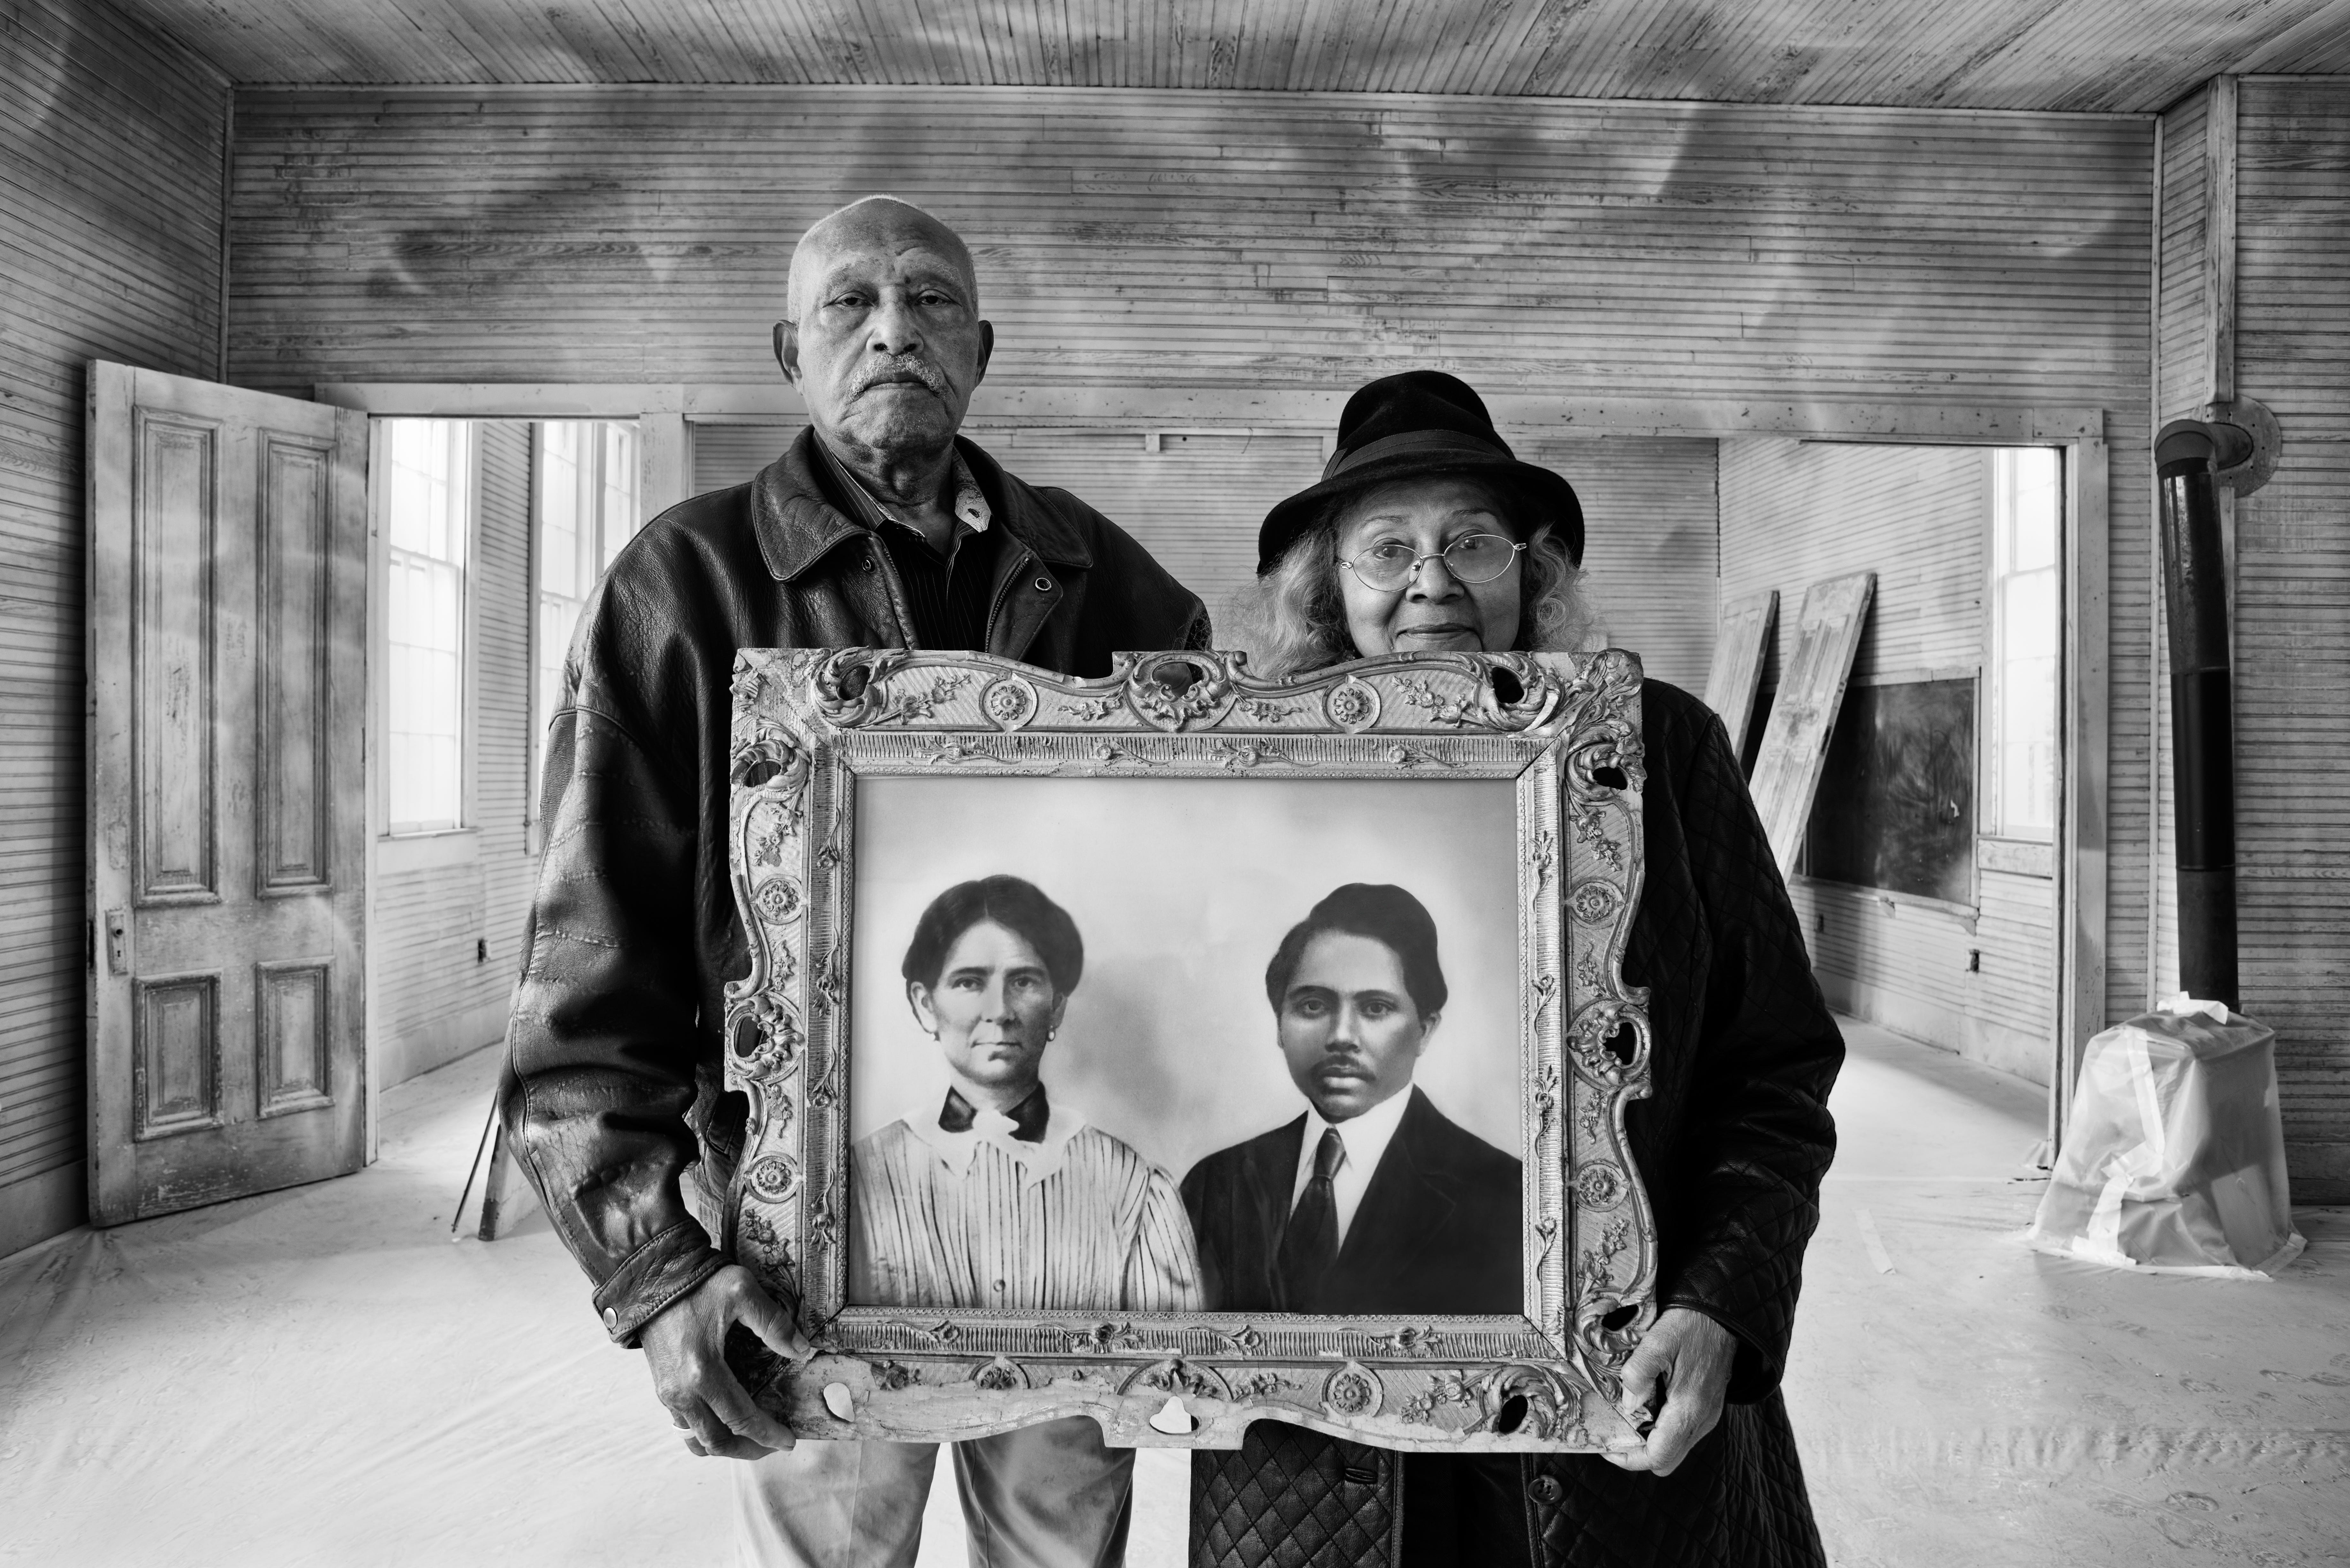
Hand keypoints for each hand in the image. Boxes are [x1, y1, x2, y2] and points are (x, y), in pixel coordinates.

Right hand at [639, 1264, 812, 1459]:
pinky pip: (684, 1425)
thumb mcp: (741, 1292)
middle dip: (748, 1449)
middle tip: (774, 1444)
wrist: (651, 1278)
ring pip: (697, 1438)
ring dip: (725, 1445)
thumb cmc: (696, 1284)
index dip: (767, 1433)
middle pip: (717, 1440)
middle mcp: (681, 1391)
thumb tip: (802, 1350)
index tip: (790, 1441)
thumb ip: (774, 1323)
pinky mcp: (661, 1388)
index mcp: (703, 1371)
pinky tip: (725, 1422)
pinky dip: (705, 1432)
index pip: (741, 1417)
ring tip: (751, 1439)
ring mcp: (667, 1393)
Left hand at [1602, 1307, 1737, 1475]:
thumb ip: (1639, 1373)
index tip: (1607, 1447)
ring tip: (1625, 1421)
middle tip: (1614, 1436)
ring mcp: (1707, 1416)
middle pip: (1666, 1460)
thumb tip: (1629, 1404)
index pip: (1659, 1457)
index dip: (1629, 1459)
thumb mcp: (1658, 1341)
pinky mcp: (1707, 1408)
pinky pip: (1682, 1433)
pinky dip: (1661, 1430)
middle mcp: (1702, 1420)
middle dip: (1637, 1455)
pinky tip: (1646, 1408)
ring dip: (1649, 1442)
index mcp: (1689, 1409)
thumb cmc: (1690, 1326)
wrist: (1721, 1315)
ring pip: (1675, 1448)